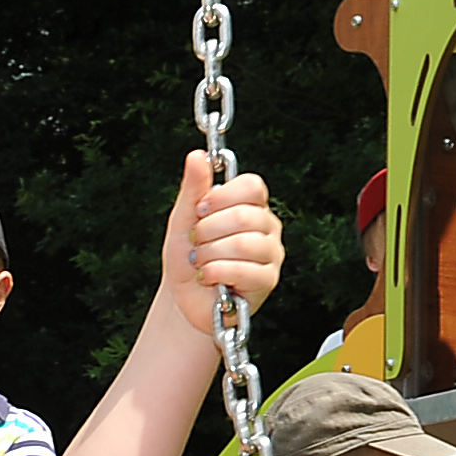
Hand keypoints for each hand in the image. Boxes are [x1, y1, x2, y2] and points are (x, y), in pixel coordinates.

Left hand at [161, 151, 282, 336]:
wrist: (184, 300)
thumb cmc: (188, 258)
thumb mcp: (184, 219)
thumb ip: (194, 188)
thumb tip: (197, 156)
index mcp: (251, 207)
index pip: (252, 186)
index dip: (222, 196)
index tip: (200, 211)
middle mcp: (267, 228)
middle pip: (244, 215)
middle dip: (208, 231)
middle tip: (197, 244)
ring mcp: (271, 254)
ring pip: (244, 243)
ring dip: (210, 254)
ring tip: (202, 263)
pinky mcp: (268, 280)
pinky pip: (243, 269)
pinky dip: (216, 272)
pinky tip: (209, 278)